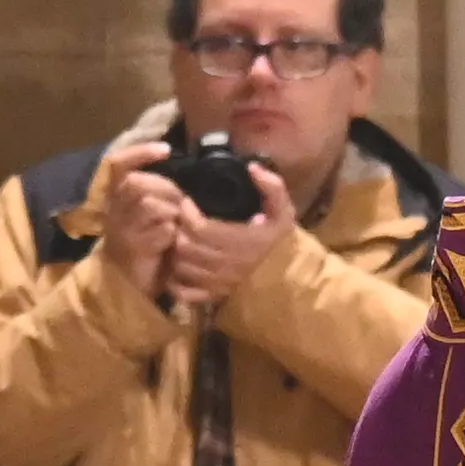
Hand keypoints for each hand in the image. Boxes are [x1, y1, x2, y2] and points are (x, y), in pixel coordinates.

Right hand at [92, 134, 196, 308]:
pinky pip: (161, 230)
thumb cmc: (143, 246)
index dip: (139, 153)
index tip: (166, 149)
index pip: (117, 164)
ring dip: (171, 211)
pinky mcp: (135, 248)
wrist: (128, 284)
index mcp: (115, 197)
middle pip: (136, 183)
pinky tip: (174, 241)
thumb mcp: (146, 216)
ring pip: (149, 204)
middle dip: (166, 189)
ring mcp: (123, 229)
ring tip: (177, 223)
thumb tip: (186, 177)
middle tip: (181, 203)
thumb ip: (157, 194)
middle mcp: (114, 210)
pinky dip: (173, 234)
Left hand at [162, 159, 305, 312]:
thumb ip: (272, 188)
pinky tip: (179, 266)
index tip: (187, 202)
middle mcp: (226, 265)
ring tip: (179, 237)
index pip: (199, 227)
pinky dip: (175, 280)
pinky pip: (183, 292)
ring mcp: (218, 284)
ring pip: (181, 266)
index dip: (187, 212)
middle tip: (179, 219)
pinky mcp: (213, 297)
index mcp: (241, 242)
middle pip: (184, 246)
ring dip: (175, 251)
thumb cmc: (281, 243)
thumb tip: (252, 167)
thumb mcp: (284, 212)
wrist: (289, 279)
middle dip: (178, 229)